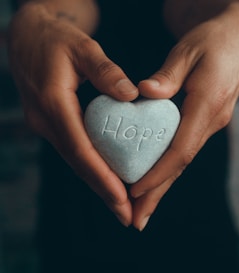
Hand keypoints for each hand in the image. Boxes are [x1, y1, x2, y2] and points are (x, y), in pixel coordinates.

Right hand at [8, 2, 138, 226]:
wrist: (29, 37)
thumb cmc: (55, 39)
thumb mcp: (82, 47)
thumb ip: (105, 70)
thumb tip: (131, 95)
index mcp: (54, 103)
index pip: (81, 149)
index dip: (101, 176)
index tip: (122, 198)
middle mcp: (47, 121)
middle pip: (79, 164)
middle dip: (103, 192)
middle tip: (126, 216)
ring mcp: (47, 125)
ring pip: (77, 162)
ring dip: (98, 185)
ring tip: (121, 206)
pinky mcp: (54, 124)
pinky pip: (75, 151)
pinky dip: (92, 168)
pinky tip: (106, 179)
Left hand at [130, 2, 238, 229]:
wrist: (235, 36)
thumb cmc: (212, 39)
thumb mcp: (188, 50)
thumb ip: (168, 75)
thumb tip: (144, 93)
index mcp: (208, 105)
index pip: (180, 150)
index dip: (158, 173)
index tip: (135, 191)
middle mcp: (210, 121)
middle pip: (180, 165)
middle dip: (158, 194)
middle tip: (136, 220)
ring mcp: (209, 123)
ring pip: (181, 162)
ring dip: (161, 186)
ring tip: (141, 208)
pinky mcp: (202, 121)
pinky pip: (182, 150)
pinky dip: (166, 168)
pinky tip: (154, 179)